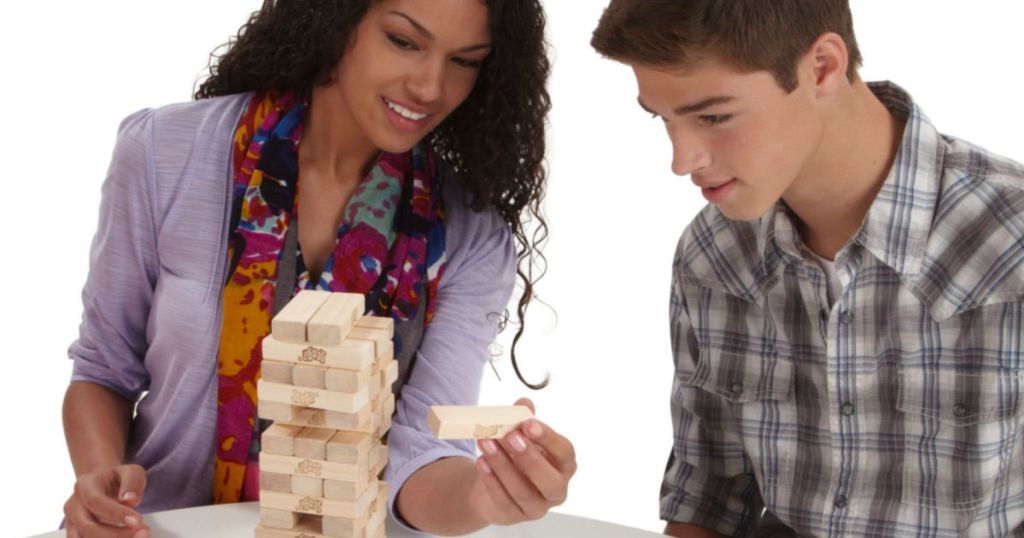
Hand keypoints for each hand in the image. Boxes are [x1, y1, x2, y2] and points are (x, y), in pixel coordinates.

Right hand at [63, 464, 149, 537]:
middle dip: (116, 535)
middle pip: (88, 527)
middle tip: (143, 532)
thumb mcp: (131, 472)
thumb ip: (132, 483)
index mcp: (85, 485)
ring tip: (138, 536)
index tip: (138, 520)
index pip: (96, 502)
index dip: (116, 513)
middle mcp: (74, 505)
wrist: (103, 484)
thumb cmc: (117, 479)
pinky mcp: (76, 534)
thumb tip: (130, 499)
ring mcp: (72, 522)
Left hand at [469, 398, 576, 524]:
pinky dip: (491, 480)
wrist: (493, 481)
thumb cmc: (515, 455)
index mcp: (564, 466)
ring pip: (522, 491)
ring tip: (486, 441)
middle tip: (510, 436)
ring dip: (502, 464)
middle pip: (550, 481)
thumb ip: (523, 419)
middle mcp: (556, 490)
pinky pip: (503, 500)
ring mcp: (535, 508)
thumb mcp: (520, 435)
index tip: (529, 423)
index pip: (565, 454)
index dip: (549, 439)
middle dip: (529, 458)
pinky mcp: (513, 516)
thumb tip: (524, 403)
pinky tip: (481, 461)